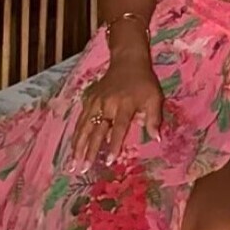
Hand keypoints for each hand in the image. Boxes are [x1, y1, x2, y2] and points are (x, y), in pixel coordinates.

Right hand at [71, 57, 162, 171]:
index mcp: (125, 104)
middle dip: (89, 150)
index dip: (114, 145)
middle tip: (83, 168)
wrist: (128, 62)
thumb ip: (154, 118)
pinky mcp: (89, 99)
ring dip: (77, 145)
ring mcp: (96, 101)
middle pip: (97, 130)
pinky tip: (72, 146)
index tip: (108, 161)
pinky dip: (76, 133)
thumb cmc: (144, 83)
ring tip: (72, 162)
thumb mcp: (155, 98)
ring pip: (84, 126)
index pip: (119, 128)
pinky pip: (81, 119)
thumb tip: (156, 138)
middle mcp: (108, 104)